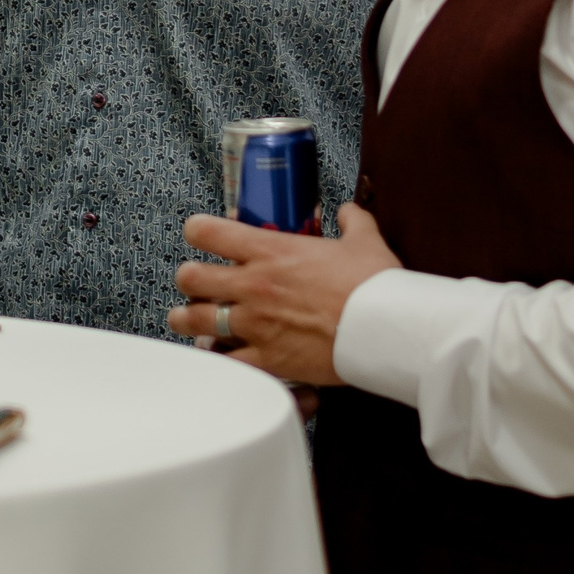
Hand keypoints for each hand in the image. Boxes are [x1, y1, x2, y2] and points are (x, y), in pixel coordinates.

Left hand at [165, 203, 399, 387]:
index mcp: (270, 251)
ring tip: (189, 319)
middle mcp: (254, 285)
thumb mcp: (364, 241)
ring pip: (194, 320)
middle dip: (189, 279)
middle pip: (190, 277)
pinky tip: (219, 354)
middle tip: (196, 283)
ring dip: (188, 319)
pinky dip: (218, 358)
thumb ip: (352, 221)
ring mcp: (256, 323)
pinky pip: (224, 361)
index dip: (198, 231)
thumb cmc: (373, 285)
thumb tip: (349, 211)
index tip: (200, 235)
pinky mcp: (267, 359)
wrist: (385, 329)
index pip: (207, 232)